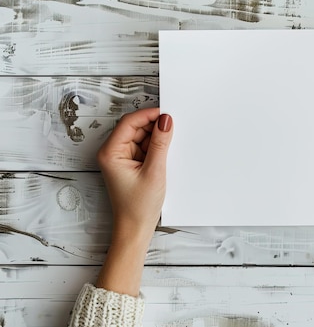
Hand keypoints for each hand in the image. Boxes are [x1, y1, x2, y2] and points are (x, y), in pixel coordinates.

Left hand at [95, 108, 172, 295]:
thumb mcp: (154, 171)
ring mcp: (122, 159)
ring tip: (169, 147)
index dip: (148, 115)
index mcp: (111, 152)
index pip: (129, 123)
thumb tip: (166, 121)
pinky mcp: (130, 165)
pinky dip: (155, 147)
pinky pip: (144, 148)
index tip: (167, 113)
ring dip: (156, 138)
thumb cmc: (138, 206)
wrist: (135, 229)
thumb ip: (161, 143)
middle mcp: (113, 153)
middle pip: (135, 128)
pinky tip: (165, 154)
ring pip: (141, 137)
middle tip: (173, 128)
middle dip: (154, 127)